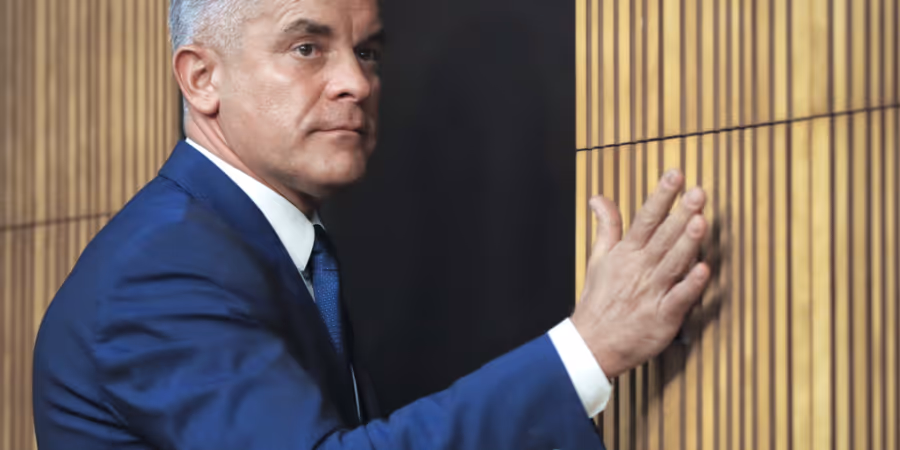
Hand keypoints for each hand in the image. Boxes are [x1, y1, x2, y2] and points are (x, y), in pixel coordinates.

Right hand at [571, 169, 709, 378]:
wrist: (591, 344)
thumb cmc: (598, 301)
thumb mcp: (598, 258)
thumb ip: (606, 226)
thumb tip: (598, 198)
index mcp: (626, 254)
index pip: (645, 219)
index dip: (661, 196)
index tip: (676, 176)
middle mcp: (640, 269)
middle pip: (663, 236)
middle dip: (681, 213)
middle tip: (698, 193)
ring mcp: (652, 292)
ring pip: (673, 262)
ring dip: (687, 243)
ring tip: (701, 221)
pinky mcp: (662, 317)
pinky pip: (679, 298)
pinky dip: (691, 285)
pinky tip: (704, 270)